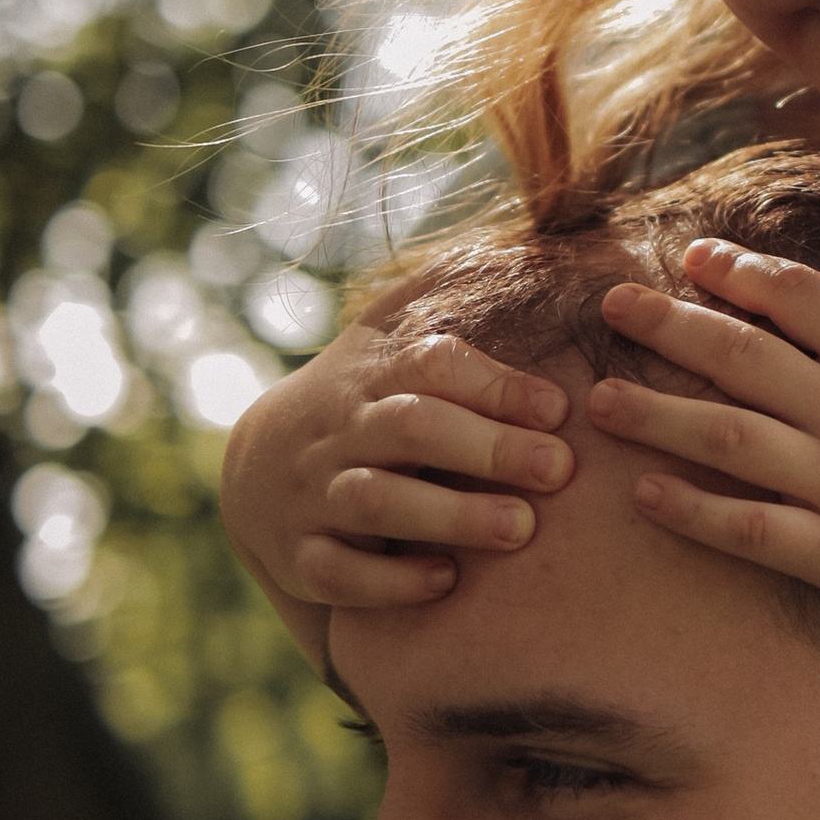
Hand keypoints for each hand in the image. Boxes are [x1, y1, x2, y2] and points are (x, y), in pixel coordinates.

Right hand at [220, 320, 575, 613]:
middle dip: (487, 448)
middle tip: (559, 469)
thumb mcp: (386, 335)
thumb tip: (533, 236)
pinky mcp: (304, 558)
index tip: (559, 408)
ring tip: (521, 528)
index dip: (496, 385)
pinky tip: (447, 580)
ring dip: (451, 516)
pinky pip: (339, 574)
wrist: (259, 469)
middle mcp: (343, 431)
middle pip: (410, 428)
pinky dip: (391, 583)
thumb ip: (445, 293)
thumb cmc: (361, 399)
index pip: (432, 365)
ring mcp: (317, 495)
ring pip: (377, 502)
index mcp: (375, 373)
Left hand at [585, 237, 819, 635]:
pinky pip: (754, 531)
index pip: (798, 298)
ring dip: (659, 415)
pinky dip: (697, 513)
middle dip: (670, 326)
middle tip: (612, 305)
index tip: (692, 259)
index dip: (738, 271)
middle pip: (743, 358)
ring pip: (731, 440)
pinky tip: (648, 495)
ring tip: (600, 402)